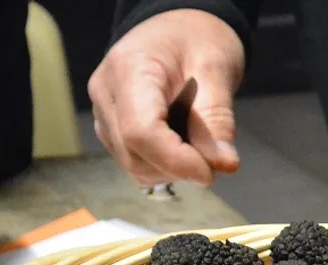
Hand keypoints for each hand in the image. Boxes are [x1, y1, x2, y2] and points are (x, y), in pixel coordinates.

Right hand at [89, 9, 244, 187]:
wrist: (177, 30)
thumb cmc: (196, 40)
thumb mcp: (217, 69)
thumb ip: (218, 118)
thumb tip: (223, 164)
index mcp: (128, 69)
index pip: (141, 131)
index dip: (175, 161)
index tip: (209, 173)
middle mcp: (106, 93)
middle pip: (135, 154)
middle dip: (178, 167)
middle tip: (213, 154)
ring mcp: (104, 114)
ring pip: (135, 165)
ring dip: (172, 170)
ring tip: (197, 142)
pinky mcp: (110, 130)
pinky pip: (135, 163)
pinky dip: (163, 167)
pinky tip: (181, 144)